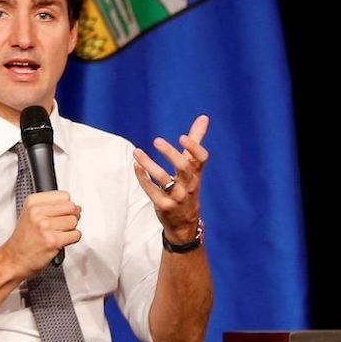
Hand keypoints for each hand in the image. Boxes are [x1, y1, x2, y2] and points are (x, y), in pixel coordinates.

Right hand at [0, 191, 81, 276]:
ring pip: (74, 221)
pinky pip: (76, 235)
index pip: (64, 195)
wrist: (14, 259)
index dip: (66, 205)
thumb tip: (75, 206)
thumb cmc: (23, 240)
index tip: (62, 212)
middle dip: (72, 215)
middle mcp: (37, 212)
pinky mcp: (53, 241)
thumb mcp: (30, 214)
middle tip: (64, 223)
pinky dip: (72, 239)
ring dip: (71, 229)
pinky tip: (61, 241)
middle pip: (71, 207)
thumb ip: (50, 206)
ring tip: (59, 233)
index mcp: (32, 202)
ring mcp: (45, 226)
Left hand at [132, 115, 208, 242]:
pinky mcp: (163, 206)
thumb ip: (195, 142)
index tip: (182, 136)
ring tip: (136, 152)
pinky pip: (151, 190)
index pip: (201, 159)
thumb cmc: (188, 188)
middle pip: (183, 167)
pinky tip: (136, 165)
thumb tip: (204, 117)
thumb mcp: (194, 168)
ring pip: (163, 178)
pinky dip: (142, 177)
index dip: (194, 147)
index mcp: (197, 174)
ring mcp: (176, 197)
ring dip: (148, 164)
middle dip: (170, 153)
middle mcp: (189, 185)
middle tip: (157, 141)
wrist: (185, 224)